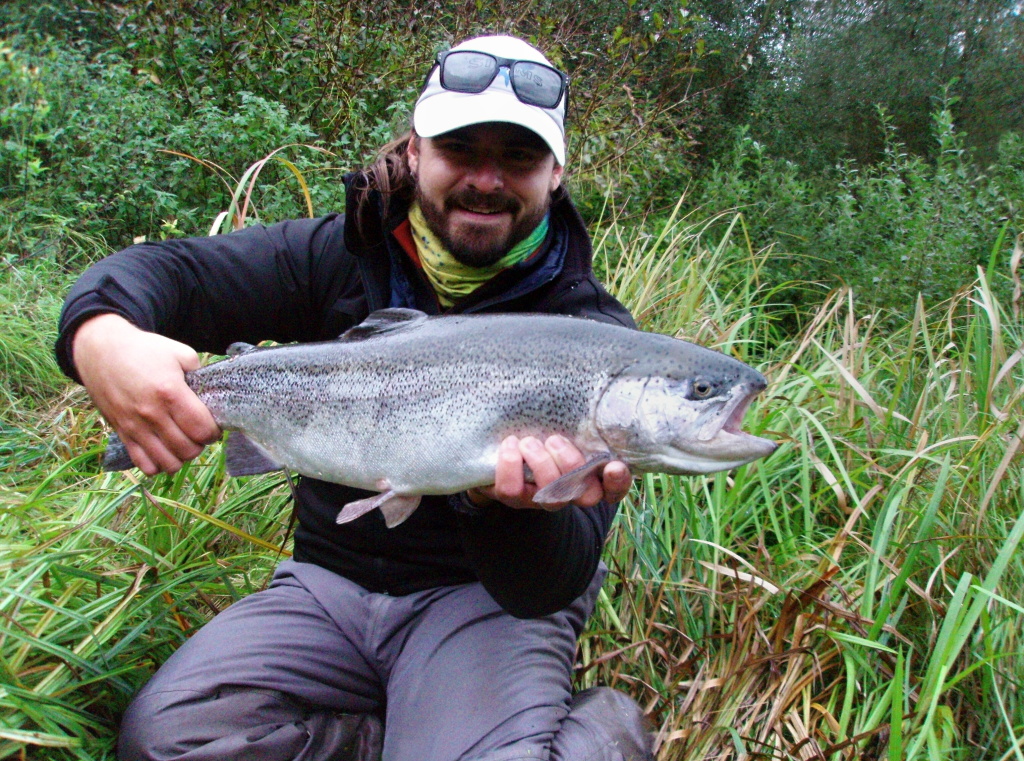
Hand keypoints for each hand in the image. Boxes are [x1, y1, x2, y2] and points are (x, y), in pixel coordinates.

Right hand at [73, 313, 220, 475]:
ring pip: (168, 462)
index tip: (213, 425)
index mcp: (170, 393)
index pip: (202, 429)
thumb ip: (200, 375)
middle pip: (188, 449)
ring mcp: (135, 427)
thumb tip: (213, 397)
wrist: (101, 351)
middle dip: (200, 444)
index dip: (213, 432)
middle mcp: (152, 414)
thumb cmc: (144, 350)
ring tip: (183, 442)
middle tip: (199, 433)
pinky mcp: (121, 433)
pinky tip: (164, 450)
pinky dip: (158, 464)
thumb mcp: (180, 353)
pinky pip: (144, 464)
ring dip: (182, 457)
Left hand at [467, 434, 631, 510]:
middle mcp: (573, 492)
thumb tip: (586, 390)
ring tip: (528, 441)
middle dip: (570, 464)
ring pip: (552, 496)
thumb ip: (578, 419)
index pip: (614, 488)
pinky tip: (510, 445)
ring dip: (540, 463)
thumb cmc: (545, 428)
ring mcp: (545, 499)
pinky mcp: (516, 499)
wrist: (506, 444)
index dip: (618, 482)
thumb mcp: (563, 423)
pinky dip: (510, 464)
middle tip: (554, 439)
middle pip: (586, 495)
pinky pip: (513, 490)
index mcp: (592, 474)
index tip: (614, 465)